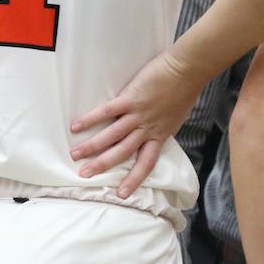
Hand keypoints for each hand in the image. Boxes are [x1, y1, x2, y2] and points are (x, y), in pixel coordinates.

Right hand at [69, 51, 202, 198]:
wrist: (188, 70)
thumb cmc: (185, 90)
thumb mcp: (176, 117)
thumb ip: (162, 127)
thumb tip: (153, 131)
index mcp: (160, 135)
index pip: (146, 163)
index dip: (134, 179)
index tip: (122, 194)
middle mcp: (148, 129)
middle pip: (123, 153)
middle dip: (103, 165)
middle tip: (85, 175)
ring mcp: (138, 115)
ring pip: (112, 136)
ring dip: (92, 146)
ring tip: (75, 154)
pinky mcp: (131, 99)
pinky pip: (107, 112)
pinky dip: (91, 119)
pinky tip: (76, 126)